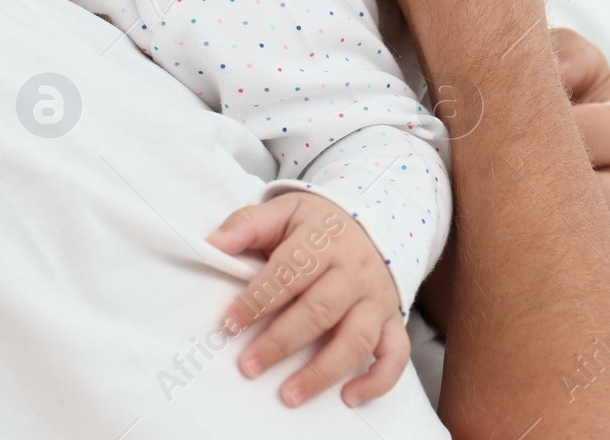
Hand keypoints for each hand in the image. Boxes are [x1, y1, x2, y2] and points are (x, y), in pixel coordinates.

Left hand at [206, 191, 409, 407]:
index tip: (230, 323)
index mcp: (324, 241)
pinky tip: (350, 397)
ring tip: (289, 393)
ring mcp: (376, 298)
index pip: (289, 272)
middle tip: (249, 365)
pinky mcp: (392, 319)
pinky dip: (378, 380)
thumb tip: (213, 243)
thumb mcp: (284, 212)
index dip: (258, 299)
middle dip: (281, 342)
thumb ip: (248, 225)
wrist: (374, 222)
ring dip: (322, 371)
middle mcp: (354, 271)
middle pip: (319, 310)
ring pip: (355, 339)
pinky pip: (395, 354)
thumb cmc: (319, 225)